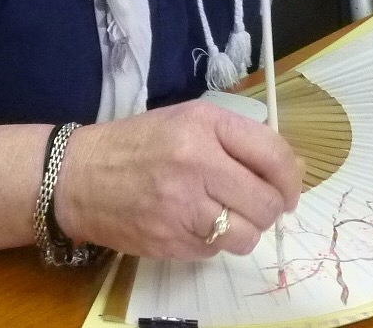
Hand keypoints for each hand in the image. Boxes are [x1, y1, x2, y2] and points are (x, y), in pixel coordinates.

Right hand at [54, 100, 301, 259]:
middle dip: (273, 208)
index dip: (292, 177)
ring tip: (231, 217)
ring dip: (247, 230)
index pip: (272, 154)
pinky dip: (216, 242)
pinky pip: (215, 251)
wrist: (77, 176)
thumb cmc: (140, 143)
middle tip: (263, 206)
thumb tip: (295, 168)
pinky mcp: (168, 242)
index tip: (291, 188)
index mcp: (205, 126)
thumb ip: (241, 140)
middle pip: (265, 202)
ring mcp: (181, 207)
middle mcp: (196, 164)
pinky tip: (198, 224)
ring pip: (246, 235)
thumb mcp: (190, 121)